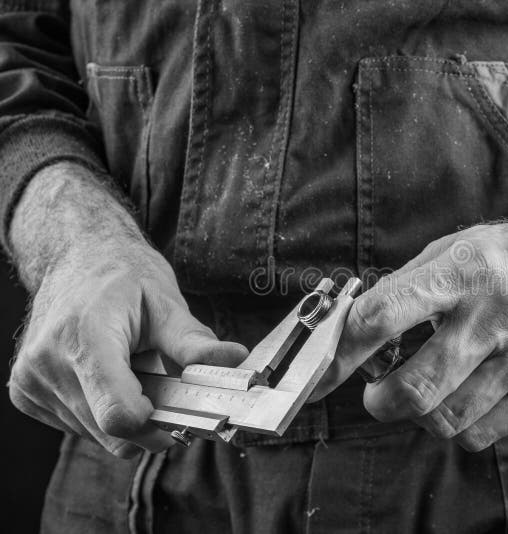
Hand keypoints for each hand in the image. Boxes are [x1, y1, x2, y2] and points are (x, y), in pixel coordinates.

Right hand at [7, 163, 247, 456]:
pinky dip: (100, 411)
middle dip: (148, 421)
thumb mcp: (167, 302)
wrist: (75, 256)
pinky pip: (76, 427)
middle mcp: (49, 363)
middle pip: (111, 432)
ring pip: (94, 434)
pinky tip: (107, 376)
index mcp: (87, 337)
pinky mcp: (25, 393)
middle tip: (164, 387)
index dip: (155, 423)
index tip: (176, 411)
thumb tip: (235, 361)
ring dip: (124, 416)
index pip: (119, 415)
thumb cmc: (124, 276)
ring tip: (131, 372)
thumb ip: (194, 343)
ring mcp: (32, 381)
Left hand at [313, 159, 507, 449]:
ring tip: (424, 395)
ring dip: (419, 415)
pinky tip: (462, 401)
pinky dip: (458, 426)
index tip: (322, 372)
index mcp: (464, 270)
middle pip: (415, 387)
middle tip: (376, 395)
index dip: (343, 352)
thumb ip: (409, 287)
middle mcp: (495, 314)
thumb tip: (358, 328)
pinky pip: (483, 433)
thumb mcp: (461, 246)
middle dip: (380, 402)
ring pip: (446, 418)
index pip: (384, 317)